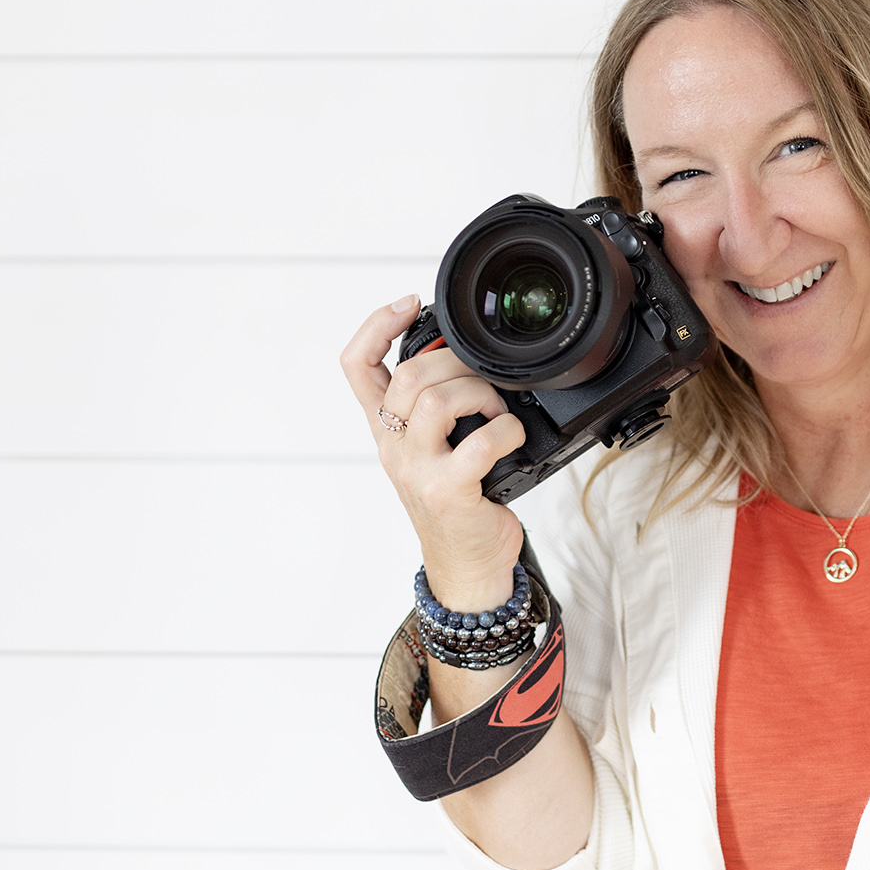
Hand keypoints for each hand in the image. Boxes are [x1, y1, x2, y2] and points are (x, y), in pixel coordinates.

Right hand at [339, 294, 528, 610]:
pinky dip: (507, 431)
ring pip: (436, 400)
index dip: (376, 324)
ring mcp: (417, 470)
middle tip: (486, 380)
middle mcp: (394, 447)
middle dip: (457, 363)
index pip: (356, 366)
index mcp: (387, 430)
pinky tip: (513, 438)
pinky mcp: (448, 491)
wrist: (467, 566)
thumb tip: (468, 360)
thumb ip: (438, 409)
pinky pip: (480, 442)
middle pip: (406, 375)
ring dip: (481, 394)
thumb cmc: (460, 503)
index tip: (409, 302)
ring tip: (498, 412)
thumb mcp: (436, 449)